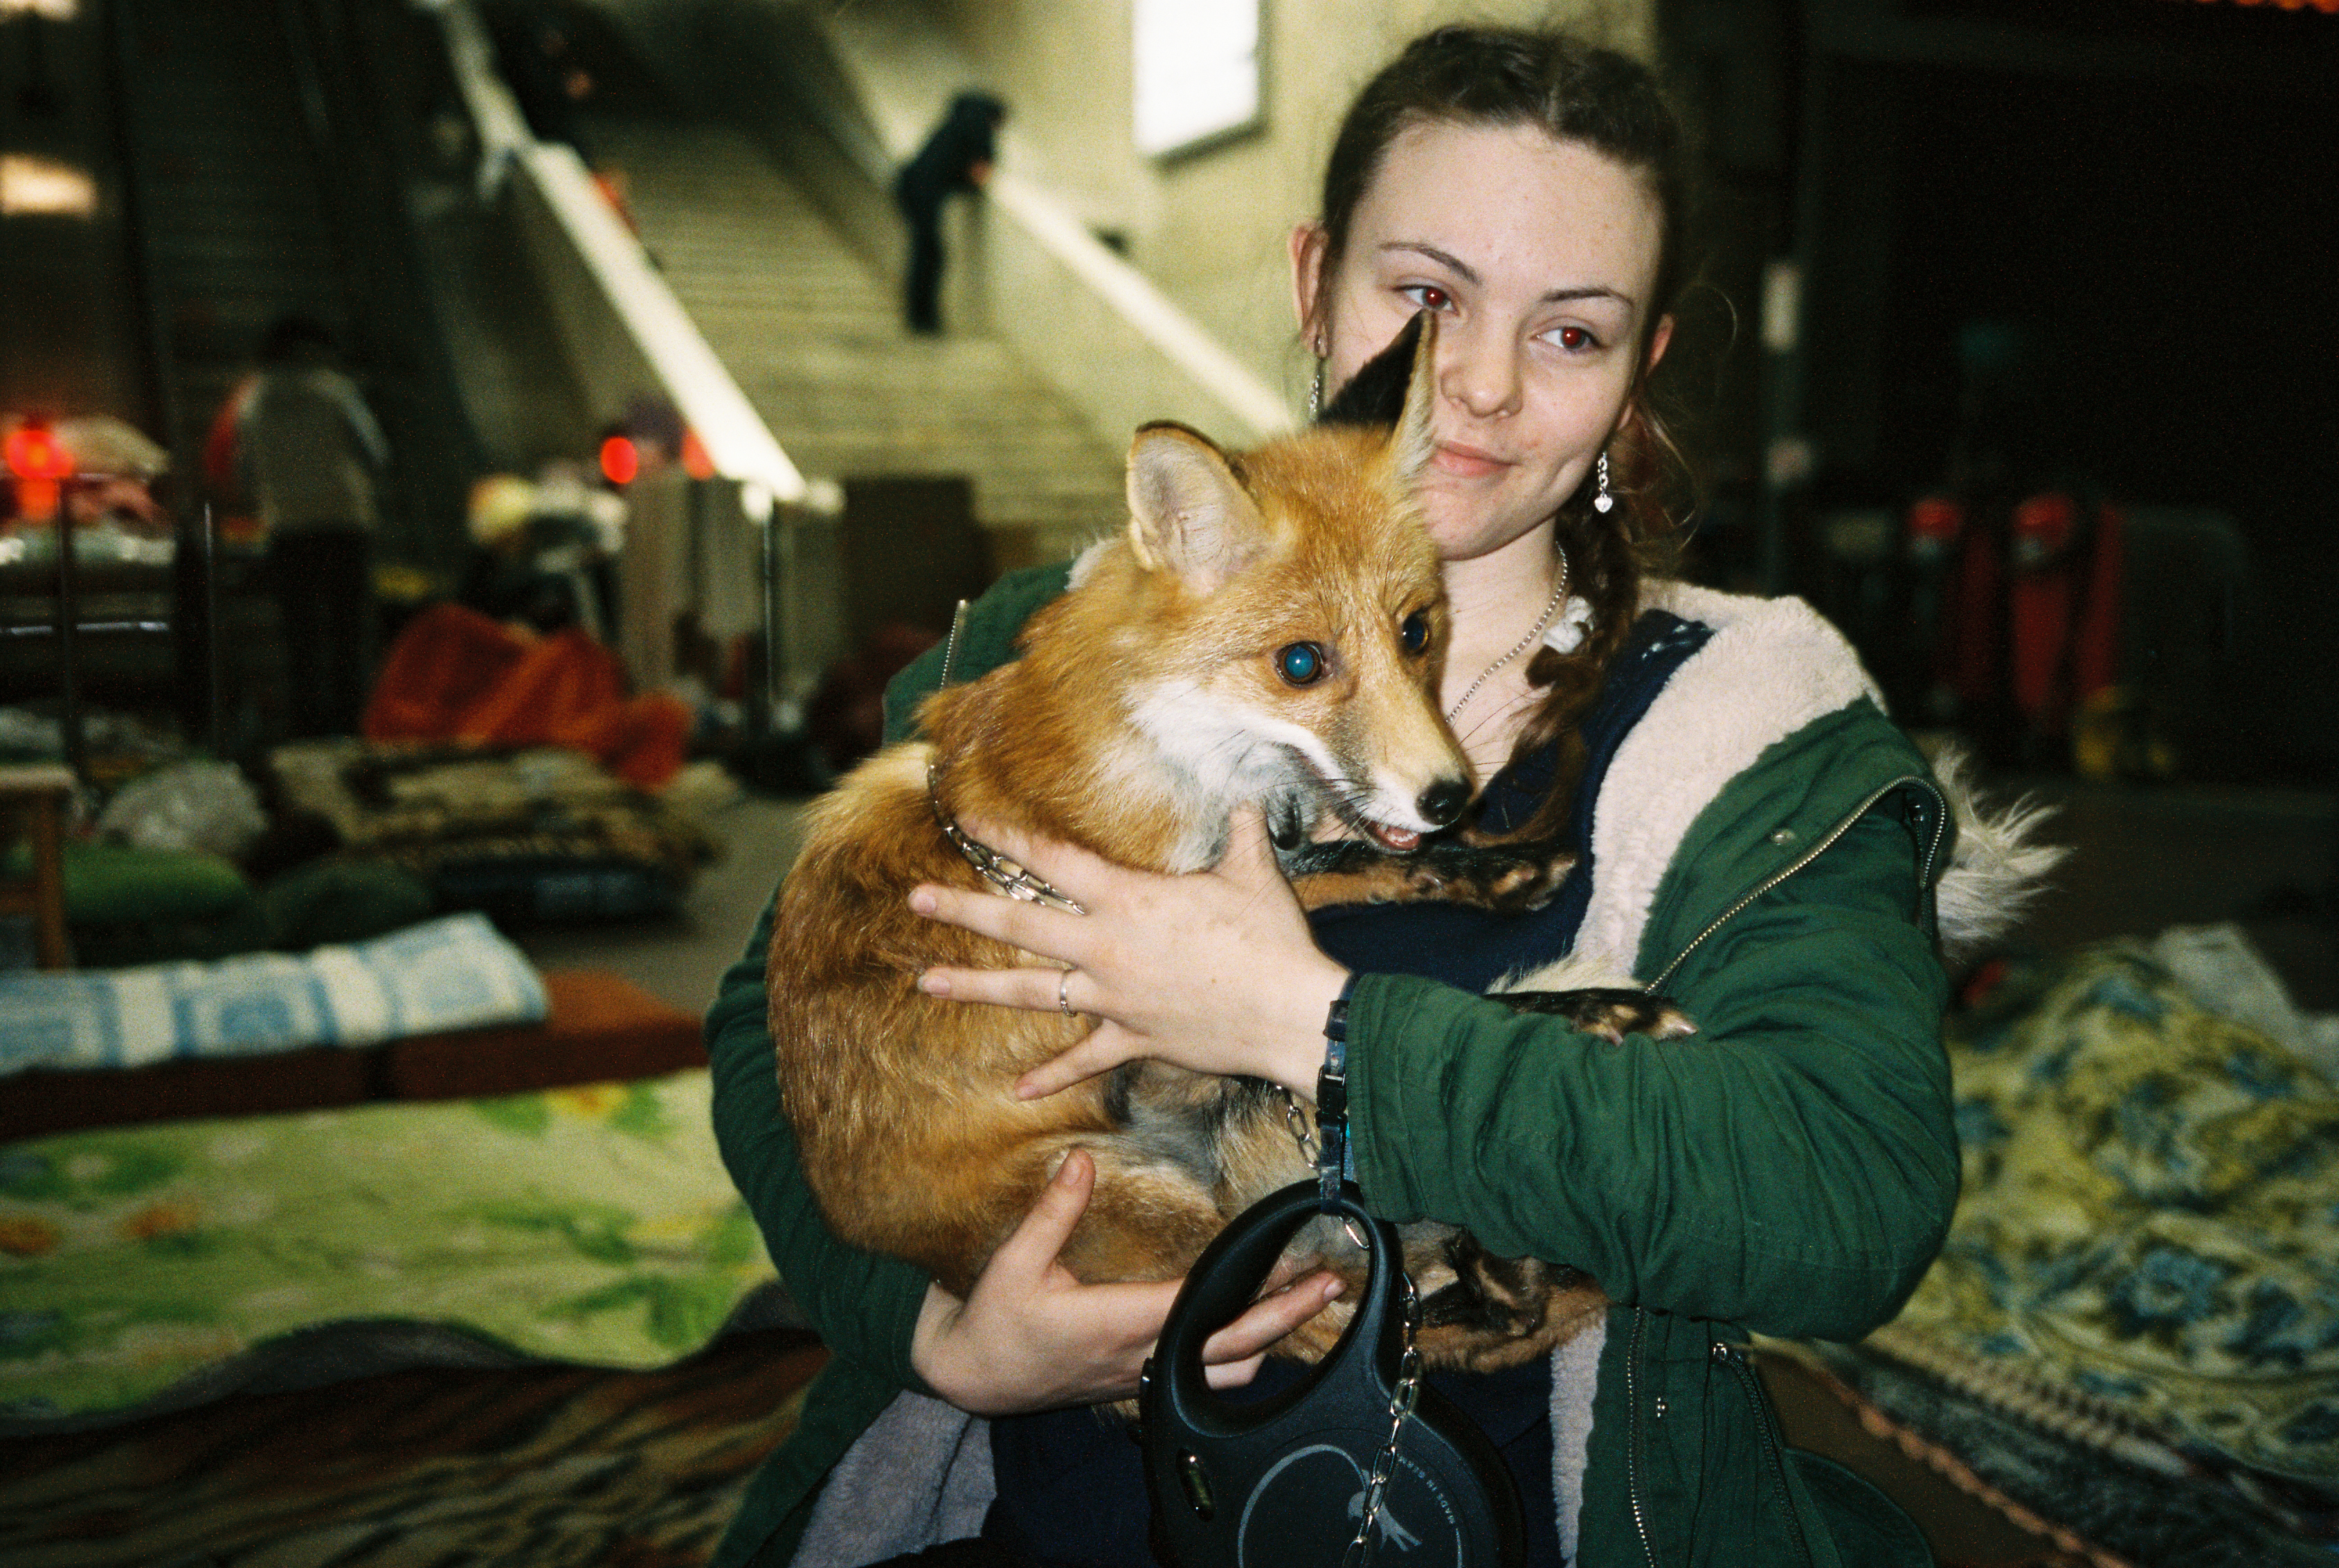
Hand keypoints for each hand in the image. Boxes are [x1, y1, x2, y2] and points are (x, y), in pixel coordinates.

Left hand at [908, 808, 1348, 1097]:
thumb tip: (1248, 804)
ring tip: (926, 983)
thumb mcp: (1254, 873)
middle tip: (915, 900)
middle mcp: (1106, 947)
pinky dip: (1052, 1075)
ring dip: (974, 988)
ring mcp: (1113, 998)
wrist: (1291, 1013)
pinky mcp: (1133, 1038)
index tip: (969, 823)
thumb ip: (1241, 834)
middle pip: (1018, 925)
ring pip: (1030, 992)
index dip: (1007, 838)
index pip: (1052, 861)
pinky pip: (1084, 1060)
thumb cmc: (1272, 939)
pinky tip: (1018, 1089)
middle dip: (962, 910)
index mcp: (1128, 898)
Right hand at [911, 1149, 1341, 1413]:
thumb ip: (1052, 1212)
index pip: (1199, 1307)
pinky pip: (1202, 1381)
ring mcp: (1141, 1378)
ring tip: (1303, 1308)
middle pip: (1231, 1349)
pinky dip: (1238, 1362)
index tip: (1289, 1264)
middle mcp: (1138, 1358)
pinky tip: (1256, 1337)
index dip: (1250, 1289)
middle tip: (1328, 1285)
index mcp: (1116, 1323)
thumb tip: (1079, 1160)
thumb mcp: (1014, 1261)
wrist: (972, 1376)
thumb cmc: (994, 1320)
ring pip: (1224, 1377)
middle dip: (1285, 1316)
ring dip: (1269, 1344)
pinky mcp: (1137, 1385)